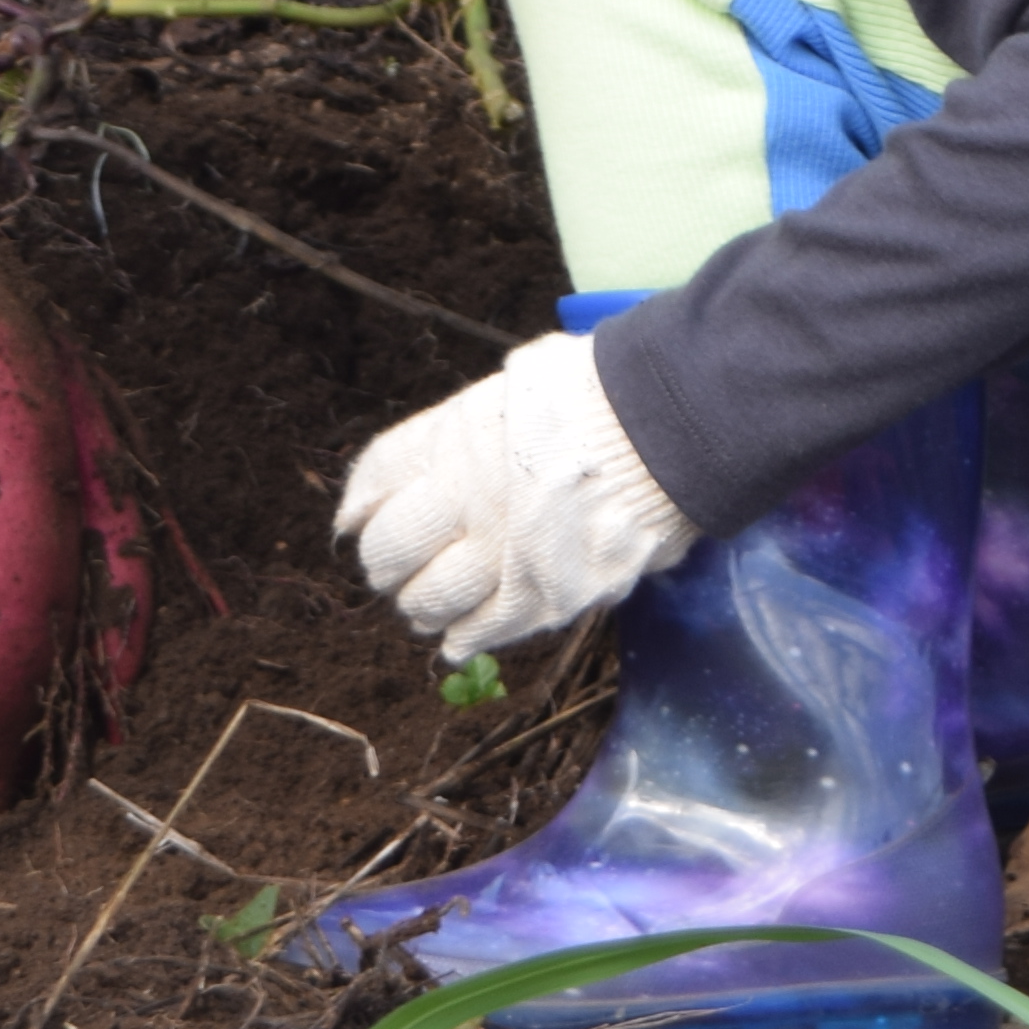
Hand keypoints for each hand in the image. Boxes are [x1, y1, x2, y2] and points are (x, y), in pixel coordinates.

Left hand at [338, 333, 696, 667]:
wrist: (668, 426)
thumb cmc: (592, 397)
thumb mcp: (506, 390)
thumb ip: (448, 433)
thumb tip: (374, 497)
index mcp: (450, 441)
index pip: (376, 482)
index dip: (363, 506)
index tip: (360, 522)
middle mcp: (465, 501)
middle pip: (388, 551)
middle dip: (387, 562)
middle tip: (399, 566)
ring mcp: (503, 553)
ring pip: (428, 601)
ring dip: (422, 604)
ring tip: (430, 603)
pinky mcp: (545, 595)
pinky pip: (485, 631)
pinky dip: (465, 637)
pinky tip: (459, 638)